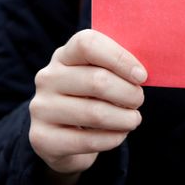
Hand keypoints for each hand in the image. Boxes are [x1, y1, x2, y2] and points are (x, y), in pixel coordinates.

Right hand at [29, 29, 146, 180]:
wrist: (63, 137)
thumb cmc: (92, 97)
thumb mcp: (101, 74)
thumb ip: (119, 67)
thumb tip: (142, 74)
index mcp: (65, 55)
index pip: (88, 43)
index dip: (119, 58)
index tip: (141, 75)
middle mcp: (48, 78)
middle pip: (97, 80)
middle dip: (128, 93)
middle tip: (138, 100)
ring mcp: (42, 108)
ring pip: (95, 113)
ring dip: (124, 119)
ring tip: (133, 119)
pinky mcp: (43, 138)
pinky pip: (87, 141)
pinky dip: (112, 139)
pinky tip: (119, 135)